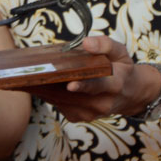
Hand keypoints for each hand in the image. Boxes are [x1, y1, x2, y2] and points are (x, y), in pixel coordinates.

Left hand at [25, 36, 158, 122]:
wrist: (130, 94)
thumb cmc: (122, 69)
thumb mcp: (120, 52)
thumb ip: (105, 45)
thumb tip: (86, 43)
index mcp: (114, 85)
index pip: (98, 86)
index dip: (84, 85)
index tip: (70, 84)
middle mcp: (102, 103)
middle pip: (73, 95)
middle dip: (53, 84)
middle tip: (34, 74)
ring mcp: (90, 113)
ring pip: (62, 100)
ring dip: (46, 88)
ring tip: (30, 76)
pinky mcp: (79, 117)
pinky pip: (58, 104)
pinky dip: (49, 93)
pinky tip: (40, 82)